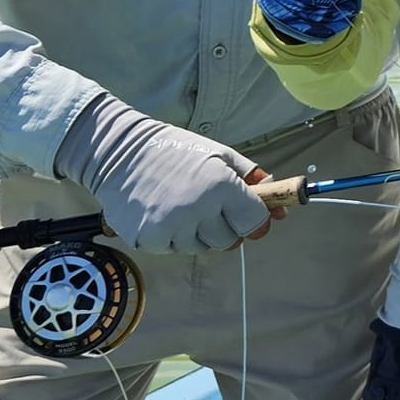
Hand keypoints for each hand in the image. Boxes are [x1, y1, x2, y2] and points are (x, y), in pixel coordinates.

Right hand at [55, 98, 273, 253]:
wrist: (119, 152)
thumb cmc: (174, 150)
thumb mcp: (219, 154)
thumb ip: (251, 177)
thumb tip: (279, 201)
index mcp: (220, 187)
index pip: (254, 222)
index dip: (257, 220)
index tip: (252, 216)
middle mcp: (198, 211)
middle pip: (230, 240)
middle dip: (227, 226)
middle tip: (210, 204)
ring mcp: (171, 229)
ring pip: (202, 247)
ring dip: (198, 232)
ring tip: (182, 204)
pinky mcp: (149, 240)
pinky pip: (174, 249)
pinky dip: (173, 236)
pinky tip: (163, 212)